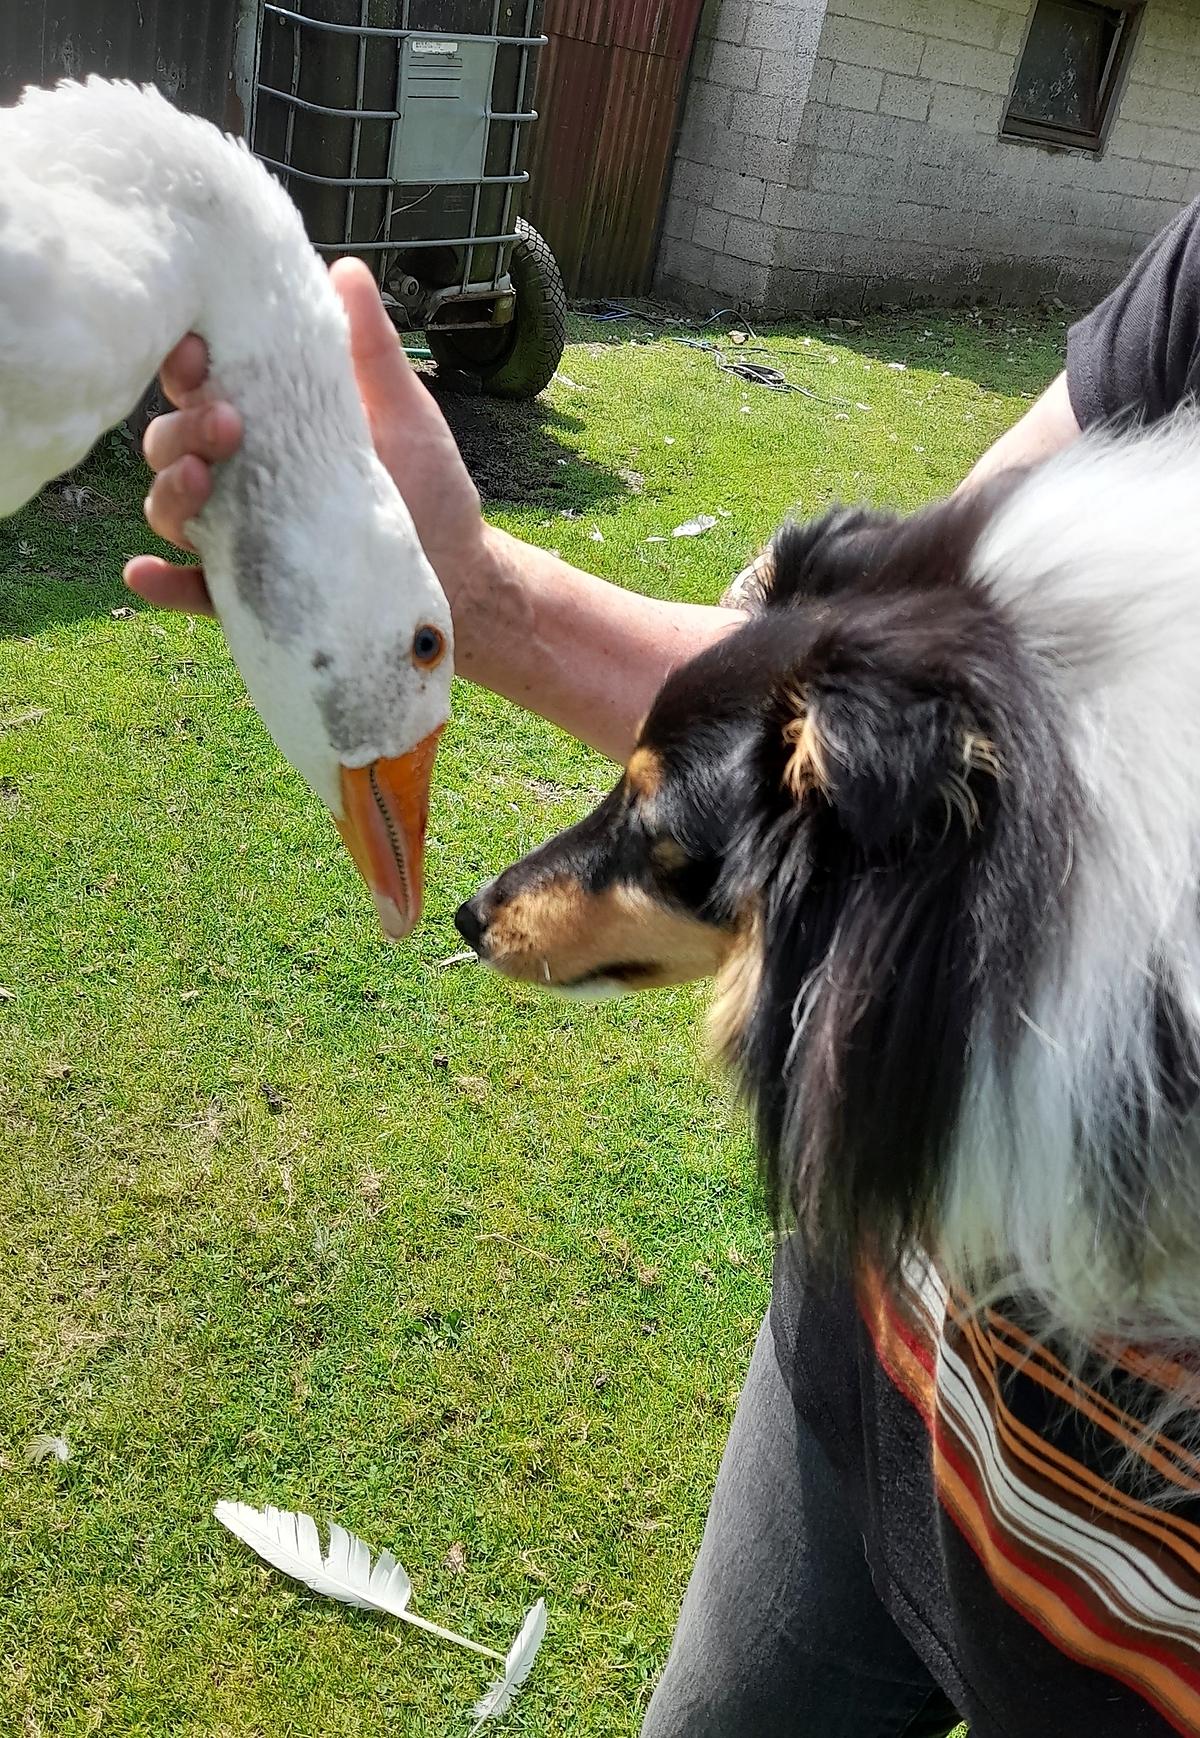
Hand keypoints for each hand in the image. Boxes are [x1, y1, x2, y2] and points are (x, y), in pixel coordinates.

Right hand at [124, 258, 486, 614]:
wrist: (462, 577)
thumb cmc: (431, 490)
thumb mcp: (404, 412)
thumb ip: (371, 349)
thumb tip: (346, 270)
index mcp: (270, 428)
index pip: (204, 387)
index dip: (187, 364)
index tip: (198, 347)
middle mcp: (242, 480)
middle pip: (173, 443)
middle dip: (182, 426)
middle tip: (227, 421)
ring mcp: (242, 537)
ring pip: (171, 508)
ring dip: (169, 491)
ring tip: (199, 478)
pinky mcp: (252, 594)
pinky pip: (192, 589)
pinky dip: (162, 582)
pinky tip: (144, 571)